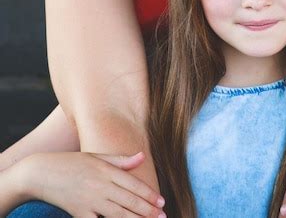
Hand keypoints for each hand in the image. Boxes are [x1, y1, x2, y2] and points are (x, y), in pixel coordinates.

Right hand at [20, 151, 165, 216]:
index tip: (162, 202)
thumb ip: (120, 160)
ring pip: (117, 214)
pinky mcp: (78, 212)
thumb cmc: (71, 163)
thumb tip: (142, 156)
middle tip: (163, 217)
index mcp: (105, 169)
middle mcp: (100, 185)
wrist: (41, 172)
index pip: (132, 184)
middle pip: (128, 200)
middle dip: (147, 210)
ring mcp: (89, 200)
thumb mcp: (96, 156)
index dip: (148, 194)